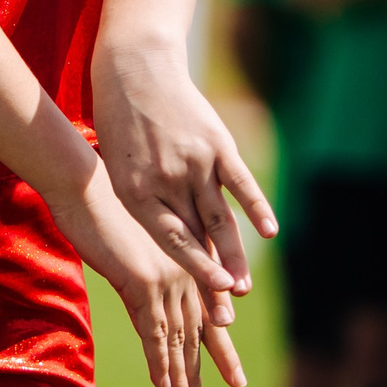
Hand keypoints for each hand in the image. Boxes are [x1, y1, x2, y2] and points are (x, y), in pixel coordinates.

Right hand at [45, 164, 240, 386]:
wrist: (83, 184)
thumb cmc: (101, 204)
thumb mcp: (131, 243)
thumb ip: (145, 270)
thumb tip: (145, 290)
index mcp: (185, 263)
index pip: (206, 315)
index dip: (219, 350)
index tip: (232, 377)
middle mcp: (184, 272)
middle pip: (198, 332)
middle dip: (204, 372)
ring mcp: (167, 277)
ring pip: (179, 338)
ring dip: (183, 376)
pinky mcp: (143, 280)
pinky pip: (153, 330)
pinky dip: (159, 360)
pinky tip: (162, 384)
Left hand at [91, 40, 276, 310]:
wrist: (134, 68)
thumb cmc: (120, 122)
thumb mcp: (117, 165)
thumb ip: (143, 201)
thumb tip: (160, 241)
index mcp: (136, 189)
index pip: (167, 241)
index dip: (189, 272)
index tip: (205, 300)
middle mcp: (167, 180)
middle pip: (196, 239)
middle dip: (210, 280)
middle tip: (225, 318)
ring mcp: (194, 162)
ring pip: (220, 219)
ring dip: (233, 257)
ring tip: (243, 289)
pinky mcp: (216, 144)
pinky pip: (239, 183)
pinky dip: (256, 208)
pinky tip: (269, 234)